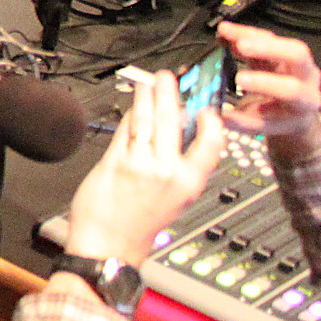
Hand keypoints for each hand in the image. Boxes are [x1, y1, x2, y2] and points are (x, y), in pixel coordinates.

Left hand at [60, 67, 223, 265]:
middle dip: (170, 93)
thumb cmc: (141, 221)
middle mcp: (166, 172)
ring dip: (146, 96)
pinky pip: (124, 130)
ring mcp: (139, 165)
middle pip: (172, 121)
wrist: (110, 244)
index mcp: (189, 182)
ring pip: (145, 120)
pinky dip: (129, 115)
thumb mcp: (176, 196)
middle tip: (169, 76)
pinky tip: (132, 106)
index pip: (211, 143)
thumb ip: (180, 164)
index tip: (207, 106)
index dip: (210, 121)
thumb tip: (182, 129)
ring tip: (147, 83)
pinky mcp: (114, 162)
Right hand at [216, 21, 320, 142]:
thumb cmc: (279, 119)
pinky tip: (226, 31)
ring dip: (251, 35)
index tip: (240, 80)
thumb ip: (240, 121)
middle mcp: (306, 76)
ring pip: (278, 40)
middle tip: (242, 46)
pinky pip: (264, 36)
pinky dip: (244, 32)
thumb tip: (215, 114)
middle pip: (297, 54)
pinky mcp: (279, 49)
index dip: (265, 82)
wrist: (292, 111)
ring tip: (226, 33)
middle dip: (267, 48)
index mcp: (305, 100)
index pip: (292, 89)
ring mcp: (294, 60)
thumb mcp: (262, 127)